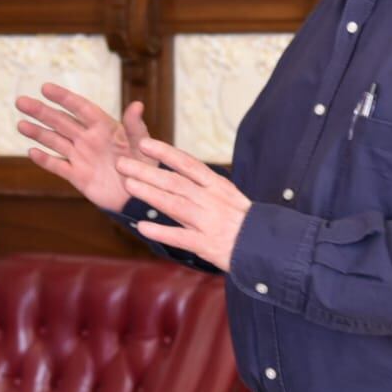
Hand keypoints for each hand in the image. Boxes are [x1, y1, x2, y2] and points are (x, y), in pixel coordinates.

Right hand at [15, 82, 151, 211]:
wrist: (140, 198)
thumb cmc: (145, 166)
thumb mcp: (143, 146)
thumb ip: (136, 127)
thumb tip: (136, 104)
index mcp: (104, 126)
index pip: (80, 108)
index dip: (63, 98)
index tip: (45, 88)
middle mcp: (88, 138)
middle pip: (61, 121)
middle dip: (41, 111)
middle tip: (21, 101)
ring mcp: (81, 156)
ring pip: (55, 141)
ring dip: (38, 133)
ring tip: (20, 124)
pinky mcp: (77, 176)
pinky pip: (58, 166)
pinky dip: (45, 160)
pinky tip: (31, 152)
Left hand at [116, 138, 251, 271]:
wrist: (269, 248)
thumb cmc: (246, 222)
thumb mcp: (229, 196)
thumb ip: (205, 186)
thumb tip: (180, 171)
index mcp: (217, 186)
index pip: (188, 164)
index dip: (165, 152)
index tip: (144, 143)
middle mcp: (211, 200)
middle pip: (174, 182)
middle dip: (146, 171)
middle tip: (122, 163)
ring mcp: (208, 222)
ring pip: (175, 205)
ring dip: (150, 194)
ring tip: (129, 185)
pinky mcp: (207, 245)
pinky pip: (181, 238)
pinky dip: (162, 233)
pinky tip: (142, 229)